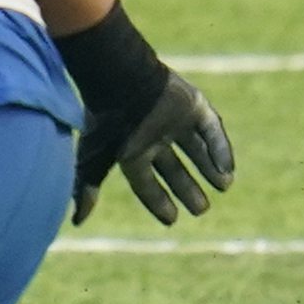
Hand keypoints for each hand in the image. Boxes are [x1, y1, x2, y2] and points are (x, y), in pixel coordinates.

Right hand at [85, 70, 235, 225]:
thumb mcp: (95, 160)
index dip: (159, 200)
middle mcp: (154, 136)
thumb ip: (89, 189)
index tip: (172, 219)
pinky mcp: (194, 104)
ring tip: (225, 187)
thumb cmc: (106, 124)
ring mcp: (175, 120)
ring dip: (210, 168)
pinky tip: (227, 169)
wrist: (122, 81)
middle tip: (201, 209)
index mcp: (132, 150)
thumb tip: (76, 222)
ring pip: (197, 148)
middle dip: (187, 188)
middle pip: (174, 167)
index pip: (146, 182)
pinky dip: (221, 148)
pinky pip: (212, 128)